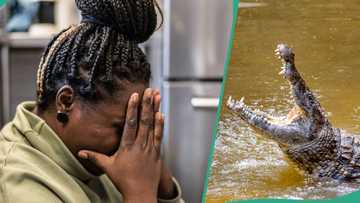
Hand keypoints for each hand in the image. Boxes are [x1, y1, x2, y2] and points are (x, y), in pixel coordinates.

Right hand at [78, 88, 164, 202]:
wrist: (141, 193)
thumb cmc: (124, 180)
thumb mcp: (108, 167)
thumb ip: (95, 157)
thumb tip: (80, 153)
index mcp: (127, 146)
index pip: (130, 123)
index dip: (132, 108)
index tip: (134, 96)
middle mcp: (140, 145)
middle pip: (144, 121)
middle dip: (146, 104)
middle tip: (148, 90)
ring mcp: (150, 147)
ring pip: (153, 125)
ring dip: (155, 110)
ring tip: (156, 97)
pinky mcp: (157, 152)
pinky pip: (159, 135)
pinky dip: (160, 124)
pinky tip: (161, 114)